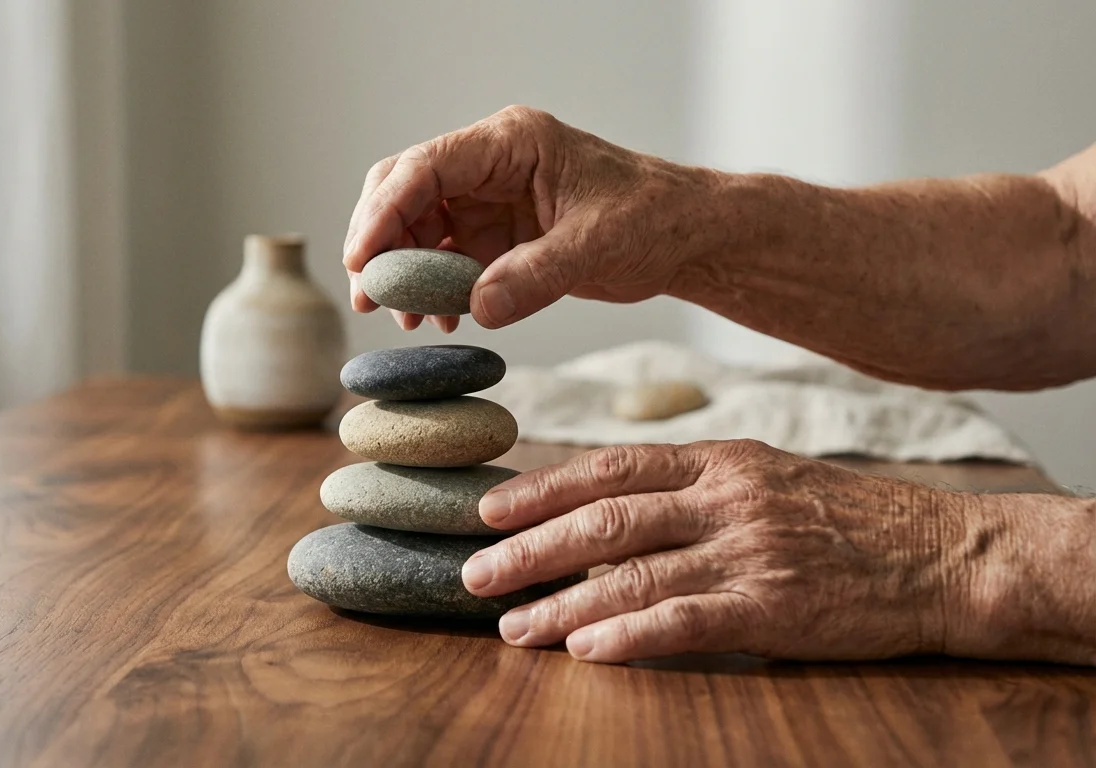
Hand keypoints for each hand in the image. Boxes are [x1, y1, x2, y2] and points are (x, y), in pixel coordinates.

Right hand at [342, 105, 720, 331]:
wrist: (684, 236)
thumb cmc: (652, 219)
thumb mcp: (597, 245)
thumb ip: (536, 276)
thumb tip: (476, 308)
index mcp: (511, 143)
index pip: (425, 167)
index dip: (384, 212)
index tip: (362, 261)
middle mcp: (489, 165)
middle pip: (404, 190)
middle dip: (379, 242)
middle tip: (368, 297)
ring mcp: (488, 200)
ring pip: (417, 227)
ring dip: (402, 272)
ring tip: (405, 319)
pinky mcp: (494, 235)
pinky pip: (443, 257)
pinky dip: (432, 288)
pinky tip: (441, 320)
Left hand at [462, 440, 1095, 663]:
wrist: (945, 555)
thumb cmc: (850, 519)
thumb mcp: (768, 478)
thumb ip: (693, 489)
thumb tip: (609, 511)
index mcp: (720, 460)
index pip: (610, 465)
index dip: (543, 487)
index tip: (489, 508)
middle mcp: (726, 498)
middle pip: (604, 519)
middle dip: (529, 548)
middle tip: (473, 573)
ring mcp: (749, 551)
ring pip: (630, 574)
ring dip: (560, 604)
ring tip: (512, 627)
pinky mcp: (773, 606)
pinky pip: (684, 620)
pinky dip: (628, 634)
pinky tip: (586, 650)